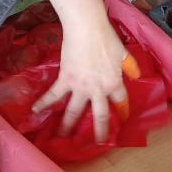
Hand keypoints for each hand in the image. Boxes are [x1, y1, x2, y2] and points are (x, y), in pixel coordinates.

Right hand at [33, 15, 129, 142]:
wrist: (86, 28)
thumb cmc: (106, 38)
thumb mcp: (122, 52)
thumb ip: (129, 65)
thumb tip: (136, 75)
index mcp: (114, 83)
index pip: (120, 101)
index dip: (122, 109)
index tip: (121, 118)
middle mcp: (98, 90)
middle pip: (99, 115)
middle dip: (100, 131)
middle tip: (98, 143)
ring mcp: (80, 87)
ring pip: (74, 111)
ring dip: (68, 125)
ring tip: (63, 137)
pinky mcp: (65, 80)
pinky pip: (54, 94)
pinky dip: (44, 102)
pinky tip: (35, 110)